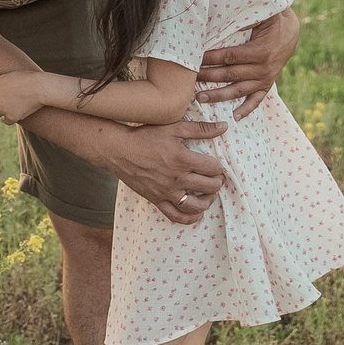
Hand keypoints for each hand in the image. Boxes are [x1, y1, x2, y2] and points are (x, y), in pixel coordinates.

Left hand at [0, 71, 47, 124]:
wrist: (41, 87)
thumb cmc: (27, 79)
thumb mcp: (10, 75)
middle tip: (2, 104)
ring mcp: (3, 108)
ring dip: (0, 113)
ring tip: (9, 108)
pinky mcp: (11, 117)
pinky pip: (6, 121)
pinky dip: (11, 118)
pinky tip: (19, 111)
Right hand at [108, 120, 228, 223]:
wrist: (119, 150)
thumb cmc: (145, 137)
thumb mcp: (174, 128)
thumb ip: (200, 128)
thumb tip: (224, 126)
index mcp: (183, 160)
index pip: (213, 168)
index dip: (219, 167)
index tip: (216, 165)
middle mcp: (177, 179)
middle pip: (209, 187)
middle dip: (217, 182)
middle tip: (215, 178)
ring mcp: (166, 192)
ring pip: (196, 205)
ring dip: (208, 201)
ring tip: (208, 194)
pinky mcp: (156, 200)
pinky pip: (176, 216)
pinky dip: (190, 218)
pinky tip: (197, 213)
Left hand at [196, 8, 300, 118]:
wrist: (291, 31)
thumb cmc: (272, 20)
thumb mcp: (262, 14)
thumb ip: (246, 16)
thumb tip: (224, 16)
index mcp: (260, 51)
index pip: (229, 57)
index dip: (211, 59)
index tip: (195, 59)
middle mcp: (263, 68)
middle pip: (230, 75)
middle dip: (208, 77)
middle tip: (190, 80)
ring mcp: (266, 78)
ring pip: (239, 90)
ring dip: (219, 95)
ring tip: (200, 98)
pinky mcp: (267, 84)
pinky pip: (257, 100)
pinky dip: (247, 109)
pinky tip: (235, 117)